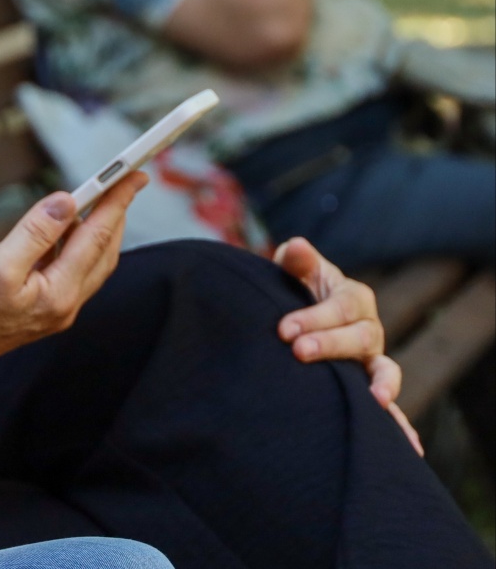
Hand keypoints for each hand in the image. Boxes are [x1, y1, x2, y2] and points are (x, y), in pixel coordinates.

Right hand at [0, 174, 147, 374]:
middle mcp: (67, 305)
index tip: (135, 175)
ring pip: (92, 263)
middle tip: (123, 183)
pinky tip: (64, 234)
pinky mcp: (46, 310)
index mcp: (60, 293)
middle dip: (116, 215)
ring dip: (98, 231)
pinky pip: (73, 272)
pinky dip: (77, 247)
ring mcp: (58, 310)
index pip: (98, 237)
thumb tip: (65, 202)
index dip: (117, 202)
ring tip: (93, 201)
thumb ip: (36, 232)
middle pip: (104, 251)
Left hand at [273, 237, 421, 455]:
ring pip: (384, 371)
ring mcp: (371, 359)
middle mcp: (369, 328)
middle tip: (298, 351)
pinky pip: (389, 405)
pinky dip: (400, 424)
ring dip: (380, 386)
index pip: (338, 307)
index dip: (313, 317)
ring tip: (375, 401)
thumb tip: (296, 246)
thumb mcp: (295, 271)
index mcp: (353, 298)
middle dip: (330, 345)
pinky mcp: (368, 386)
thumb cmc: (295, 289)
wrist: (297, 314)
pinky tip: (410, 447)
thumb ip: (297, 260)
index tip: (283, 329)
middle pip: (359, 338)